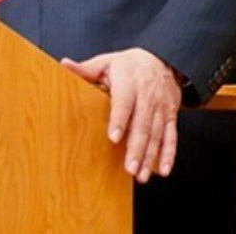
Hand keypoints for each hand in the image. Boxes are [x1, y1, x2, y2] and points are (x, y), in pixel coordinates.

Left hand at [61, 47, 181, 181]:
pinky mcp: (170, 116)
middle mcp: (147, 96)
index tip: (114, 137)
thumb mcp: (107, 62)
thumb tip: (65, 65)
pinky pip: (171, 137)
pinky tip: (163, 170)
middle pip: (142, 124)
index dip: (119, 119)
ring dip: (149, 156)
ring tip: (140, 175)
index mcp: (129, 82)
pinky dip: (168, 155)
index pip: (124, 102)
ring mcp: (160, 108)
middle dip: (136, 148)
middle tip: (129, 168)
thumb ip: (86, 69)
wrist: (163, 60)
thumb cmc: (130, 65)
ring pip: (156, 134)